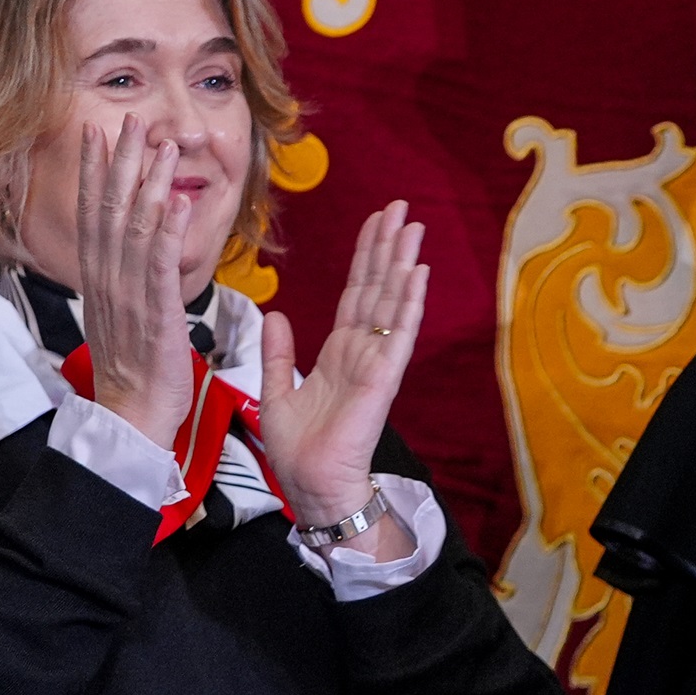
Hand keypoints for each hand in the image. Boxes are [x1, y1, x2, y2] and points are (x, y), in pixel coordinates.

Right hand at [72, 114, 197, 450]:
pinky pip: (161, 268)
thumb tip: (134, 242)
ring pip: (137, 231)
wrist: (132, 414)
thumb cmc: (134, 366)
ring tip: (161, 147)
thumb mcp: (123, 310)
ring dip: (149, 185)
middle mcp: (110, 281)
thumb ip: (126, 274)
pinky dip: (167, 234)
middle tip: (129, 120)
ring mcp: (131, 297)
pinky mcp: (157, 316)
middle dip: (120, 164)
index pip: (96, 214)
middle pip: (112, 212)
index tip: (98, 134)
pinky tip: (176, 203)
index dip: (96, 172)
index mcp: (102, 278)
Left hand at [259, 201, 426, 549]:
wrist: (312, 486)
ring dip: (403, 263)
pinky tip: (418, 273)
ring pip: (393, 302)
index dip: (365, 257)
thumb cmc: (300, 450)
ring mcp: (377, 362)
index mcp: (340, 352)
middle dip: (388, 247)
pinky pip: (399, 333)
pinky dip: (409, 302)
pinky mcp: (383, 378)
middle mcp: (363, 351)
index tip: (375, 223)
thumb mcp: (277, 392)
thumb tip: (277, 315)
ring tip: (412, 227)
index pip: (356, 293)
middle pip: (378, 287)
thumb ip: (279, 353)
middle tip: (400, 208)